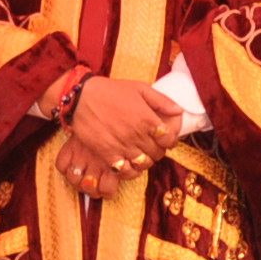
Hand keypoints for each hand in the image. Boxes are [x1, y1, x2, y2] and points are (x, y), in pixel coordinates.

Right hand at [59, 77, 181, 199]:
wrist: (81, 97)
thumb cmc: (111, 90)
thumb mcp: (139, 88)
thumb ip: (161, 100)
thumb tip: (179, 111)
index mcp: (147, 118)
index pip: (169, 139)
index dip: (170, 140)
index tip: (164, 138)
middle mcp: (137, 135)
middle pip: (158, 153)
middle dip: (158, 150)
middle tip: (151, 145)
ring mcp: (122, 146)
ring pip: (144, 164)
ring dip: (145, 161)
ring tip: (140, 154)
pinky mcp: (108, 154)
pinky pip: (125, 171)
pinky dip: (130, 170)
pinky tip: (128, 162)